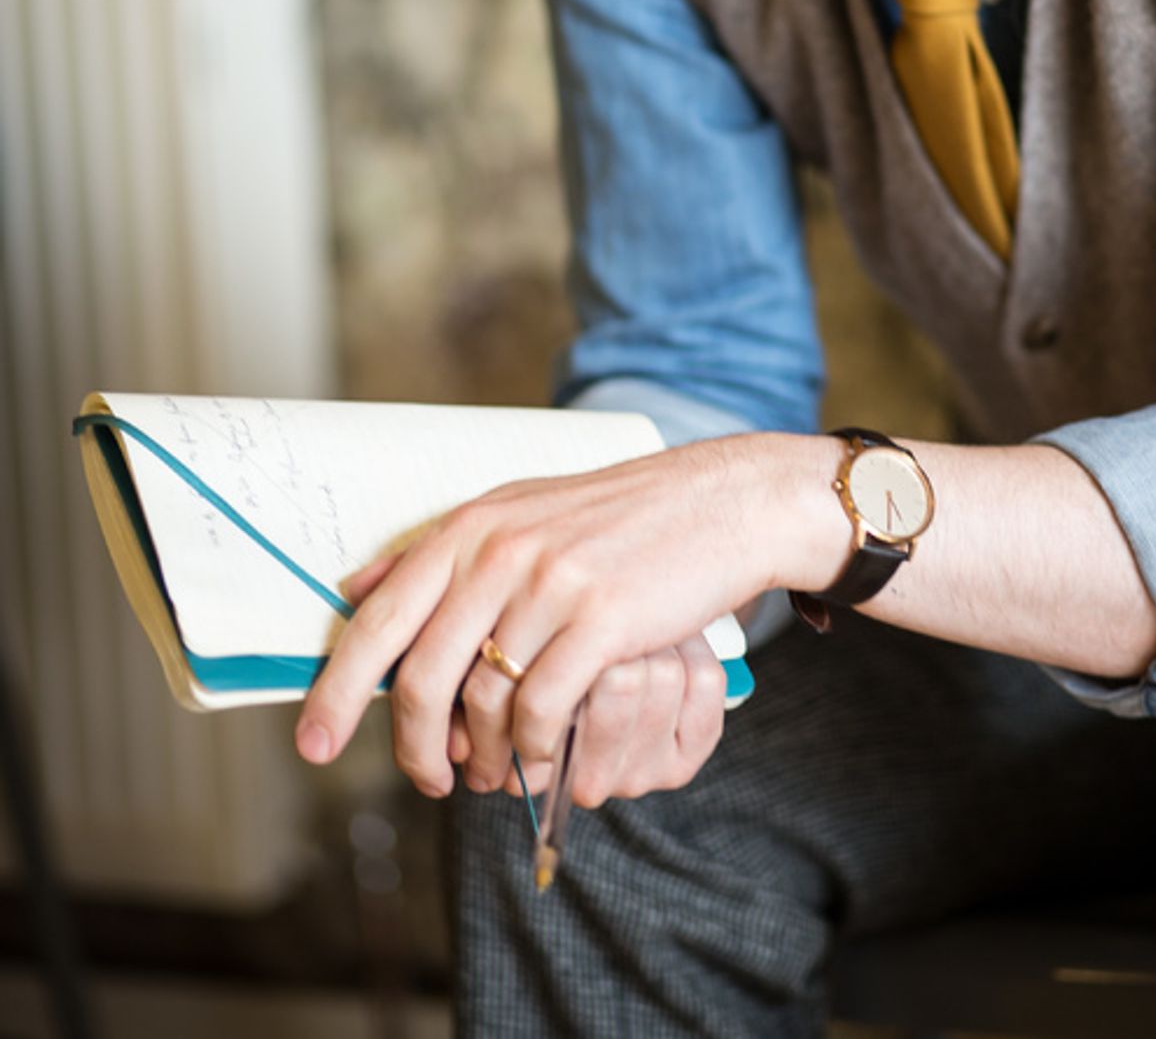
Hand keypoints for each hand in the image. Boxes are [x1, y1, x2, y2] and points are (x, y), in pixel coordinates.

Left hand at [294, 433, 833, 798]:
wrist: (716, 502)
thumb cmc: (615, 518)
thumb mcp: (518, 511)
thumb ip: (440, 553)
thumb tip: (356, 590)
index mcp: (470, 526)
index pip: (379, 617)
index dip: (337, 688)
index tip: (313, 744)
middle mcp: (500, 550)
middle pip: (423, 674)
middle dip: (413, 746)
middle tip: (427, 779)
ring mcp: (551, 584)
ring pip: (485, 701)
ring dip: (485, 755)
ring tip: (494, 774)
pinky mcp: (602, 620)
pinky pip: (544, 709)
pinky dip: (537, 748)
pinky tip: (545, 755)